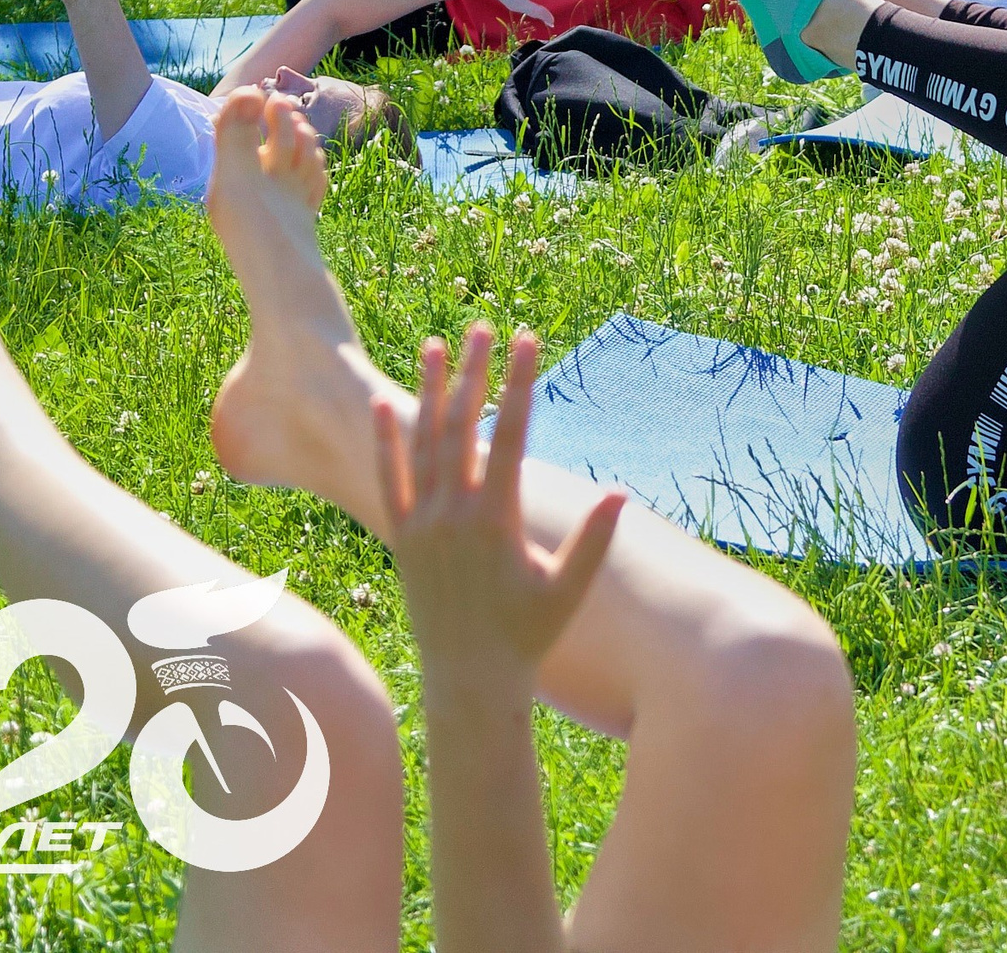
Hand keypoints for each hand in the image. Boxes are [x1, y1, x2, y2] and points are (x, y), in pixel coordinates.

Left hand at [375, 324, 624, 687]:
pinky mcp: (401, 537)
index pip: (512, 435)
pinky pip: (390, 479)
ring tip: (432, 343)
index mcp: (497, 521)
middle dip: (472, 372)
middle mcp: (453, 515)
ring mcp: (422, 525)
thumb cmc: (529, 635)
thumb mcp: (568, 590)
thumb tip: (621, 494)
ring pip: (422, 444)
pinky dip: (386, 441)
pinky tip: (385, 405)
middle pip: (462, 427)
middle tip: (482, 326)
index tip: (527, 342)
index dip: (520, 384)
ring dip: (427, 391)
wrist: (469, 678)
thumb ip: (592, 542)